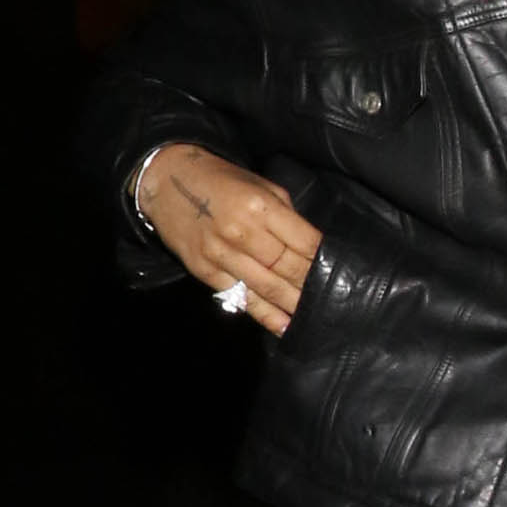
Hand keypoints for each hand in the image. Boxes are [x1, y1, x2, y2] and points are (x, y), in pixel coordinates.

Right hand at [137, 143, 319, 337]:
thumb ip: (287, 215)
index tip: (340, 272)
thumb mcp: (260, 185)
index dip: (322, 260)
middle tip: (333, 299)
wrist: (166, 181)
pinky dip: (264, 315)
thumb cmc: (221, 181)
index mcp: (259, 206)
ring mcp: (221, 254)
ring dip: (292, 305)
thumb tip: (312, 246)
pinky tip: (284, 325)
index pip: (303, 242)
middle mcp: (240, 232)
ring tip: (315, 318)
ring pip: (267, 288)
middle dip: (311, 285)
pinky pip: (240, 297)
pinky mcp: (205, 271)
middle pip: (287, 268)